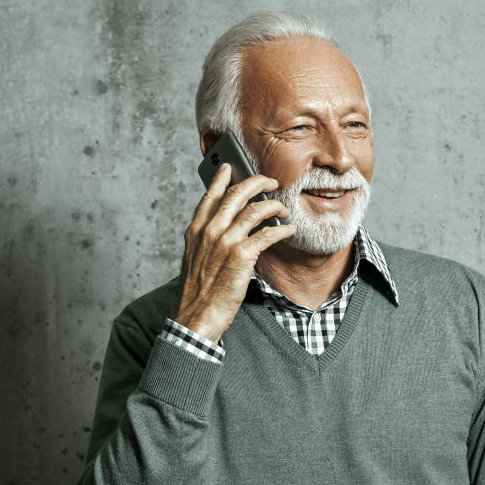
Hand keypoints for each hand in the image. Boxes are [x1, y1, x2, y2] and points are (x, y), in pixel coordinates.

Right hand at [172, 163, 296, 341]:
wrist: (196, 316)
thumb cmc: (197, 293)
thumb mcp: (195, 260)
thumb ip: (206, 241)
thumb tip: (223, 229)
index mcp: (196, 231)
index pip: (210, 197)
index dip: (222, 179)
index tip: (231, 167)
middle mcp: (210, 231)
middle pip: (237, 195)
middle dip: (257, 182)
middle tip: (271, 181)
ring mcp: (225, 242)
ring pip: (255, 210)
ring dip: (274, 206)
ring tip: (284, 208)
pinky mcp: (241, 256)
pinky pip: (267, 234)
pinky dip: (282, 230)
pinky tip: (289, 230)